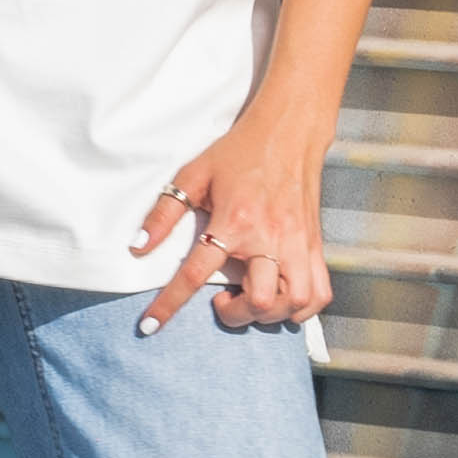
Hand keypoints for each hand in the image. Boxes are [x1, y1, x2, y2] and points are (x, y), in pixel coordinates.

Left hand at [131, 107, 331, 333]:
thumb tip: (138, 247)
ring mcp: (298, 244)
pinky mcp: (315, 245)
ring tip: (251, 300)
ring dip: (269, 314)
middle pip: (258, 301)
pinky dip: (300, 309)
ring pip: (293, 303)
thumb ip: (165, 213)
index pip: (195, 274)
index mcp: (234, 220)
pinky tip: (280, 299)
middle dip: (235, 315)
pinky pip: (319, 294)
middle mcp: (270, 237)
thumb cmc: (238, 153)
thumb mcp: (194, 175)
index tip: (150, 326)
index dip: (169, 304)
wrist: (289, 132)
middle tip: (222, 301)